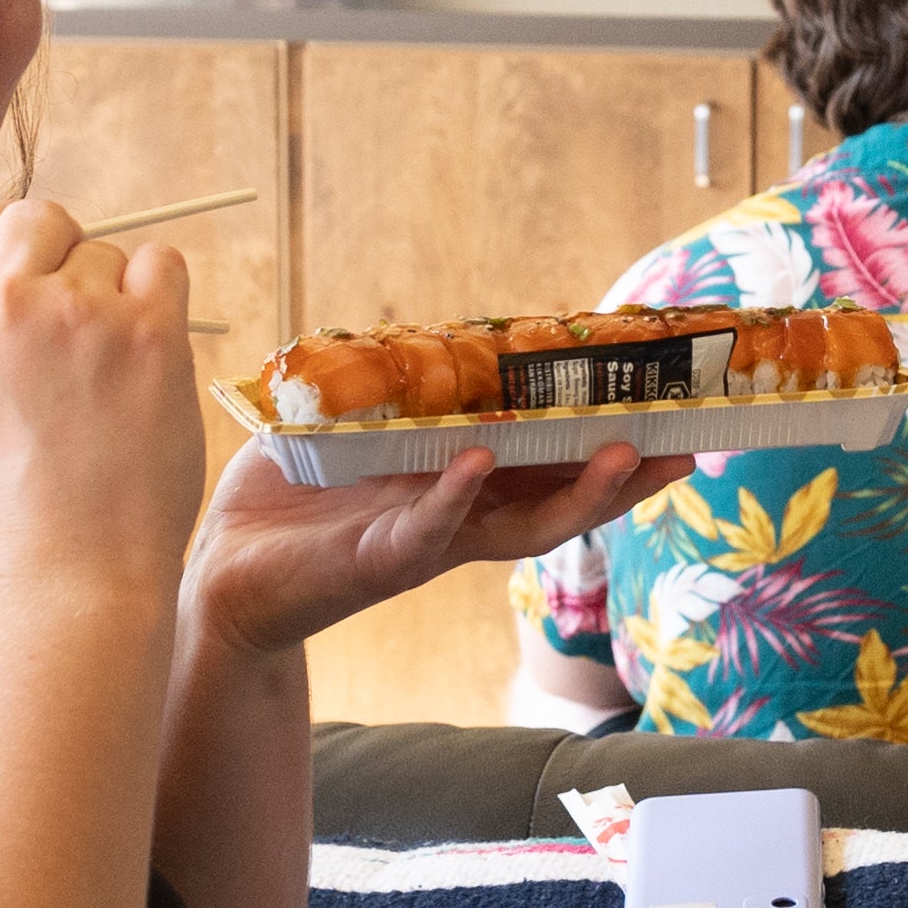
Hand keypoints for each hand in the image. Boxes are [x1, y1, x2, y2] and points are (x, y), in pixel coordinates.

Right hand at [0, 199, 204, 606]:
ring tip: (105, 379)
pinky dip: (161, 300)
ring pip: (105, 251)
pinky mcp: (144, 330)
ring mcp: (71, 311)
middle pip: (38, 218)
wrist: (63, 580)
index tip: (29, 284)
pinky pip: (163, 264)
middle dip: (60, 257)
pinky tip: (147, 360)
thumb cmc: (8, 509)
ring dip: (113, 297)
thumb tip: (13, 264)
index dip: (7, 251)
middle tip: (76, 328)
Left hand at [185, 435, 664, 664]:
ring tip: (622, 452)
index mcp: (460, 488)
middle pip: (562, 501)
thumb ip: (394, 392)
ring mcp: (425, 543)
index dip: (605, 443)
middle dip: (625, 477)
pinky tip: (479, 462)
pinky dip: (454, 497)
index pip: (549, 466)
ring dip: (574, 492)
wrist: (221, 576)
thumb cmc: (287, 501)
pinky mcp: (375, 561)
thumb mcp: (352, 433)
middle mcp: (458, 521)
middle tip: (686, 445)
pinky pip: (425, 529)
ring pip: (519, 526)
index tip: (663, 412)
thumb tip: (429, 331)